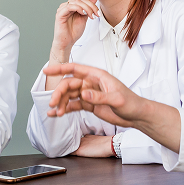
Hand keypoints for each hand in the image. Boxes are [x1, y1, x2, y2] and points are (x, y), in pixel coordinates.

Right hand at [43, 63, 182, 153]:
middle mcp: (91, 83)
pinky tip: (56, 114)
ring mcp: (89, 94)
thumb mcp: (116, 99)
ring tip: (56, 112)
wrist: (136, 116)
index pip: (75, 69)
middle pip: (69, 84)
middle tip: (53, 103)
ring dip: (61, 102)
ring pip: (69, 95)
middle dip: (59, 93)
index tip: (47, 70)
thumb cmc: (130, 103)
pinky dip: (65, 109)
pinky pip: (73, 105)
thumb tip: (83, 94)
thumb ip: (99, 97)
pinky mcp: (89, 104)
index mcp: (97, 76)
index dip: (60, 69)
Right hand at [45, 0, 99, 90]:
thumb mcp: (85, 17)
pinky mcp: (60, 14)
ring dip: (87, 8)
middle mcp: (66, 5)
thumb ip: (89, 7)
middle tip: (96, 12)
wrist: (67, 43)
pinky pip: (70, 6)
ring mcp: (62, 8)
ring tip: (92, 16)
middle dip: (90, 2)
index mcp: (72, 5)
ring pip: (76, 1)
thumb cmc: (74, 31)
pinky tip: (83, 14)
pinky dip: (79, 8)